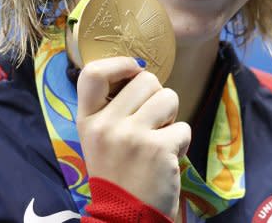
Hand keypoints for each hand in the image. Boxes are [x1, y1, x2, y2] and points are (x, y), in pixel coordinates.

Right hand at [76, 57, 190, 218]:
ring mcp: (131, 136)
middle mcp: (106, 125)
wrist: (126, 218)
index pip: (93, 73)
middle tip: (150, 123)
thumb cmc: (118, 174)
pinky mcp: (158, 149)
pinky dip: (180, 142)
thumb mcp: (100, 139)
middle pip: (145, 79)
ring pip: (169, 97)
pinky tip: (166, 159)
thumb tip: (139, 70)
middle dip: (156, 97)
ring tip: (158, 139)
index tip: (134, 72)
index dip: (120, 64)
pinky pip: (183, 127)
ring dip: (171, 117)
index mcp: (87, 120)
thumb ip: (111, 108)